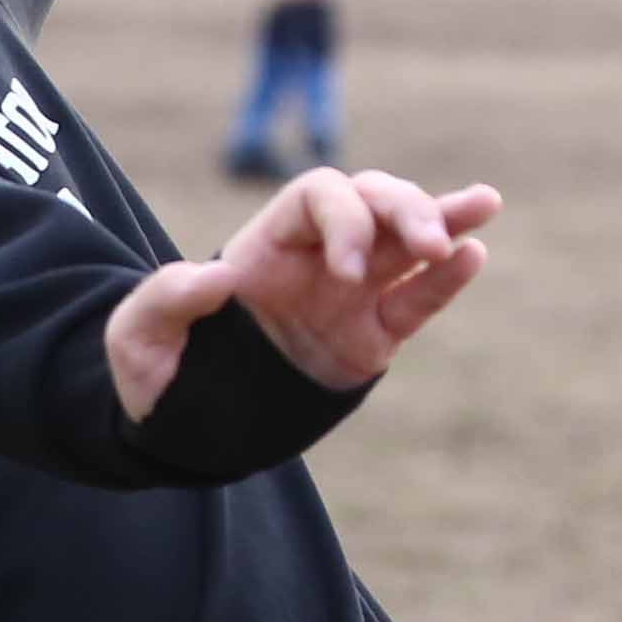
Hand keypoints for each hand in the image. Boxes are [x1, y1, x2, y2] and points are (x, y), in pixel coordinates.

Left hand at [106, 168, 500, 416]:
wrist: (184, 424)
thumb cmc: (154, 370)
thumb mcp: (137, 336)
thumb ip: (167, 300)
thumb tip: (216, 276)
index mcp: (265, 245)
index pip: (319, 196)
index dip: (345, 218)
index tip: (350, 272)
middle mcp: (314, 258)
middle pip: (372, 202)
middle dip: (407, 208)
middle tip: (430, 240)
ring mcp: (349, 296)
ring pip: (404, 242)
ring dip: (443, 220)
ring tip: (484, 206)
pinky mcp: (370, 339)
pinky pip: (414, 303)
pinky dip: (444, 282)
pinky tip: (473, 256)